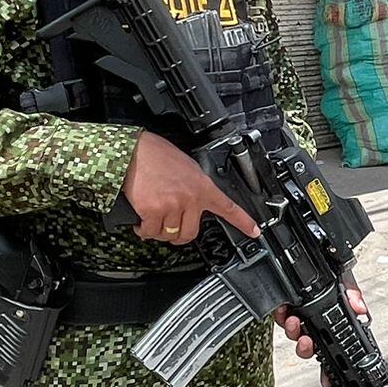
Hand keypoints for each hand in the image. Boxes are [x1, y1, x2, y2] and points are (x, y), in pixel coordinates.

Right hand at [121, 131, 258, 243]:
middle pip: (190, 233)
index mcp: (203, 186)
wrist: (133, 151)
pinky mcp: (153, 211)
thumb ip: (194, 187)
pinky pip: (150, 232)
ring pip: (169, 234)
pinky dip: (144, 230)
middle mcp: (190, 198)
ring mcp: (172, 206)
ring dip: (159, 231)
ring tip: (153, 218)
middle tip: (170, 228)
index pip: (228, 207)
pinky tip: (142, 222)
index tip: (254, 231)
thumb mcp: (187, 167)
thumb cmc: (156, 156)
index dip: (243, 222)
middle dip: (178, 235)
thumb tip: (193, 204)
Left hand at [273, 275, 368, 386]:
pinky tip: (283, 310)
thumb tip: (360, 309)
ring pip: (294, 335)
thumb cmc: (330, 272)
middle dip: (307, 347)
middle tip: (307, 341)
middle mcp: (314, 323)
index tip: (326, 378)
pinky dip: (281, 317)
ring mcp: (298, 318)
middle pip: (310, 346)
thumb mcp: (345, 280)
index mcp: (330, 320)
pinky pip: (280, 320)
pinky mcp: (283, 311)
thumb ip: (353, 294)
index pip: (331, 348)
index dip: (328, 367)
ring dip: (294, 332)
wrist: (301, 260)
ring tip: (295, 322)